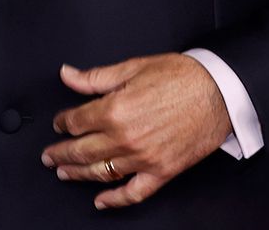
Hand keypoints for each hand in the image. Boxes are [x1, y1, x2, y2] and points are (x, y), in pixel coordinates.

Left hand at [40, 53, 231, 209]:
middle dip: (60, 153)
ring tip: (64, 173)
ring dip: (78, 174)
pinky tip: (101, 200)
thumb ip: (95, 77)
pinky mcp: (162, 172)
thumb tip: (68, 75)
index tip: (59, 123)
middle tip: (48, 155)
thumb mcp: (132, 67)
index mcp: (115, 110)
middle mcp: (125, 138)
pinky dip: (115, 199)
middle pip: (81, 150)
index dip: (63, 122)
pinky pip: (134, 192)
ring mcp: (143, 158)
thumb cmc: (180, 77)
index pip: (76, 121)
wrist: (219, 92)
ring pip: (101, 171)